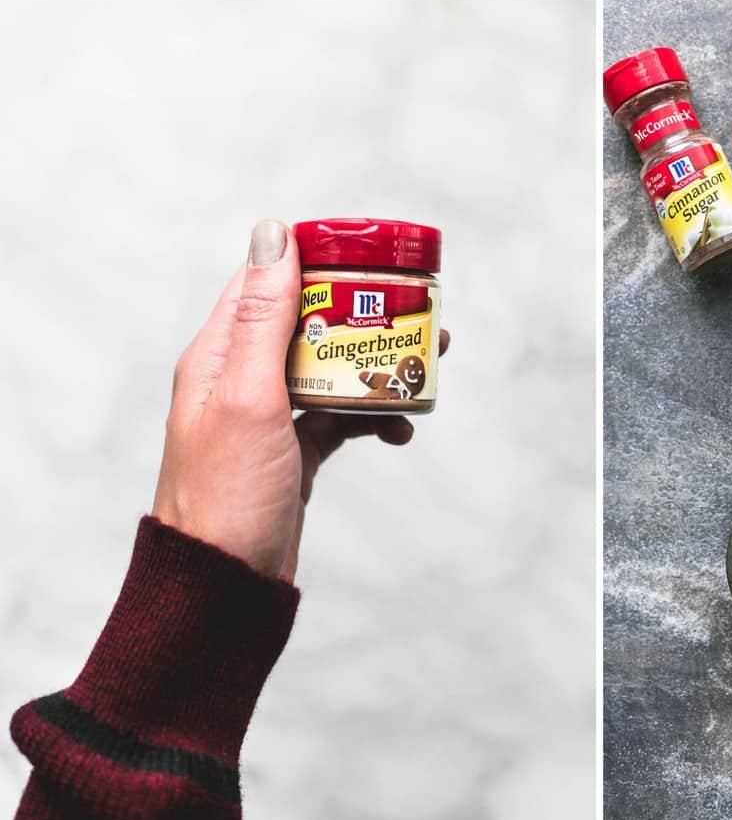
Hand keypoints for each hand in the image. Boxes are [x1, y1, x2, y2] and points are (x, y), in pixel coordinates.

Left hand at [152, 219, 448, 581]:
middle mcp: (241, 378)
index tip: (371, 258)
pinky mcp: (292, 451)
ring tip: (424, 367)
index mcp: (220, 355)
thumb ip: (264, 316)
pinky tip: (398, 429)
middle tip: (419, 314)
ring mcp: (268, 417)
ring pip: (331, 370)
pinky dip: (371, 416)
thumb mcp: (249, 396)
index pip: (269, 281)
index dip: (319, 262)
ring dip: (376, 366)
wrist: (224, 586)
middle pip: (311, 324)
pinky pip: (339, 416)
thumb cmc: (226, 496)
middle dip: (365, 317)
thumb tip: (273, 233)